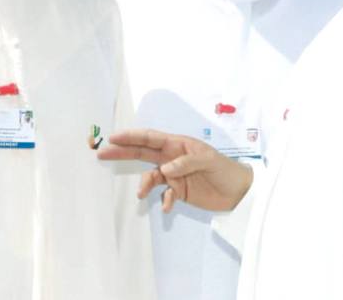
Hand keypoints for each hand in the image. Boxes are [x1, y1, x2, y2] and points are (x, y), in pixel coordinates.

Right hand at [97, 129, 252, 212]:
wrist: (239, 192)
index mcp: (178, 144)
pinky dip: (163, 200)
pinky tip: (169, 206)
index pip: (150, 138)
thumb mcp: (208, 160)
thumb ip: (186, 162)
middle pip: (142, 153)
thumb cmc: (225, 169)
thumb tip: (165, 168)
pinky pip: (163, 195)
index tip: (114, 137)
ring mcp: (174, 174)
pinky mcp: (178, 191)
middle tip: (102, 153)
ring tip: (141, 193)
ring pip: (150, 176)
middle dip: (123, 152)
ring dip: (144, 184)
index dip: (132, 136)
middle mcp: (172, 157)